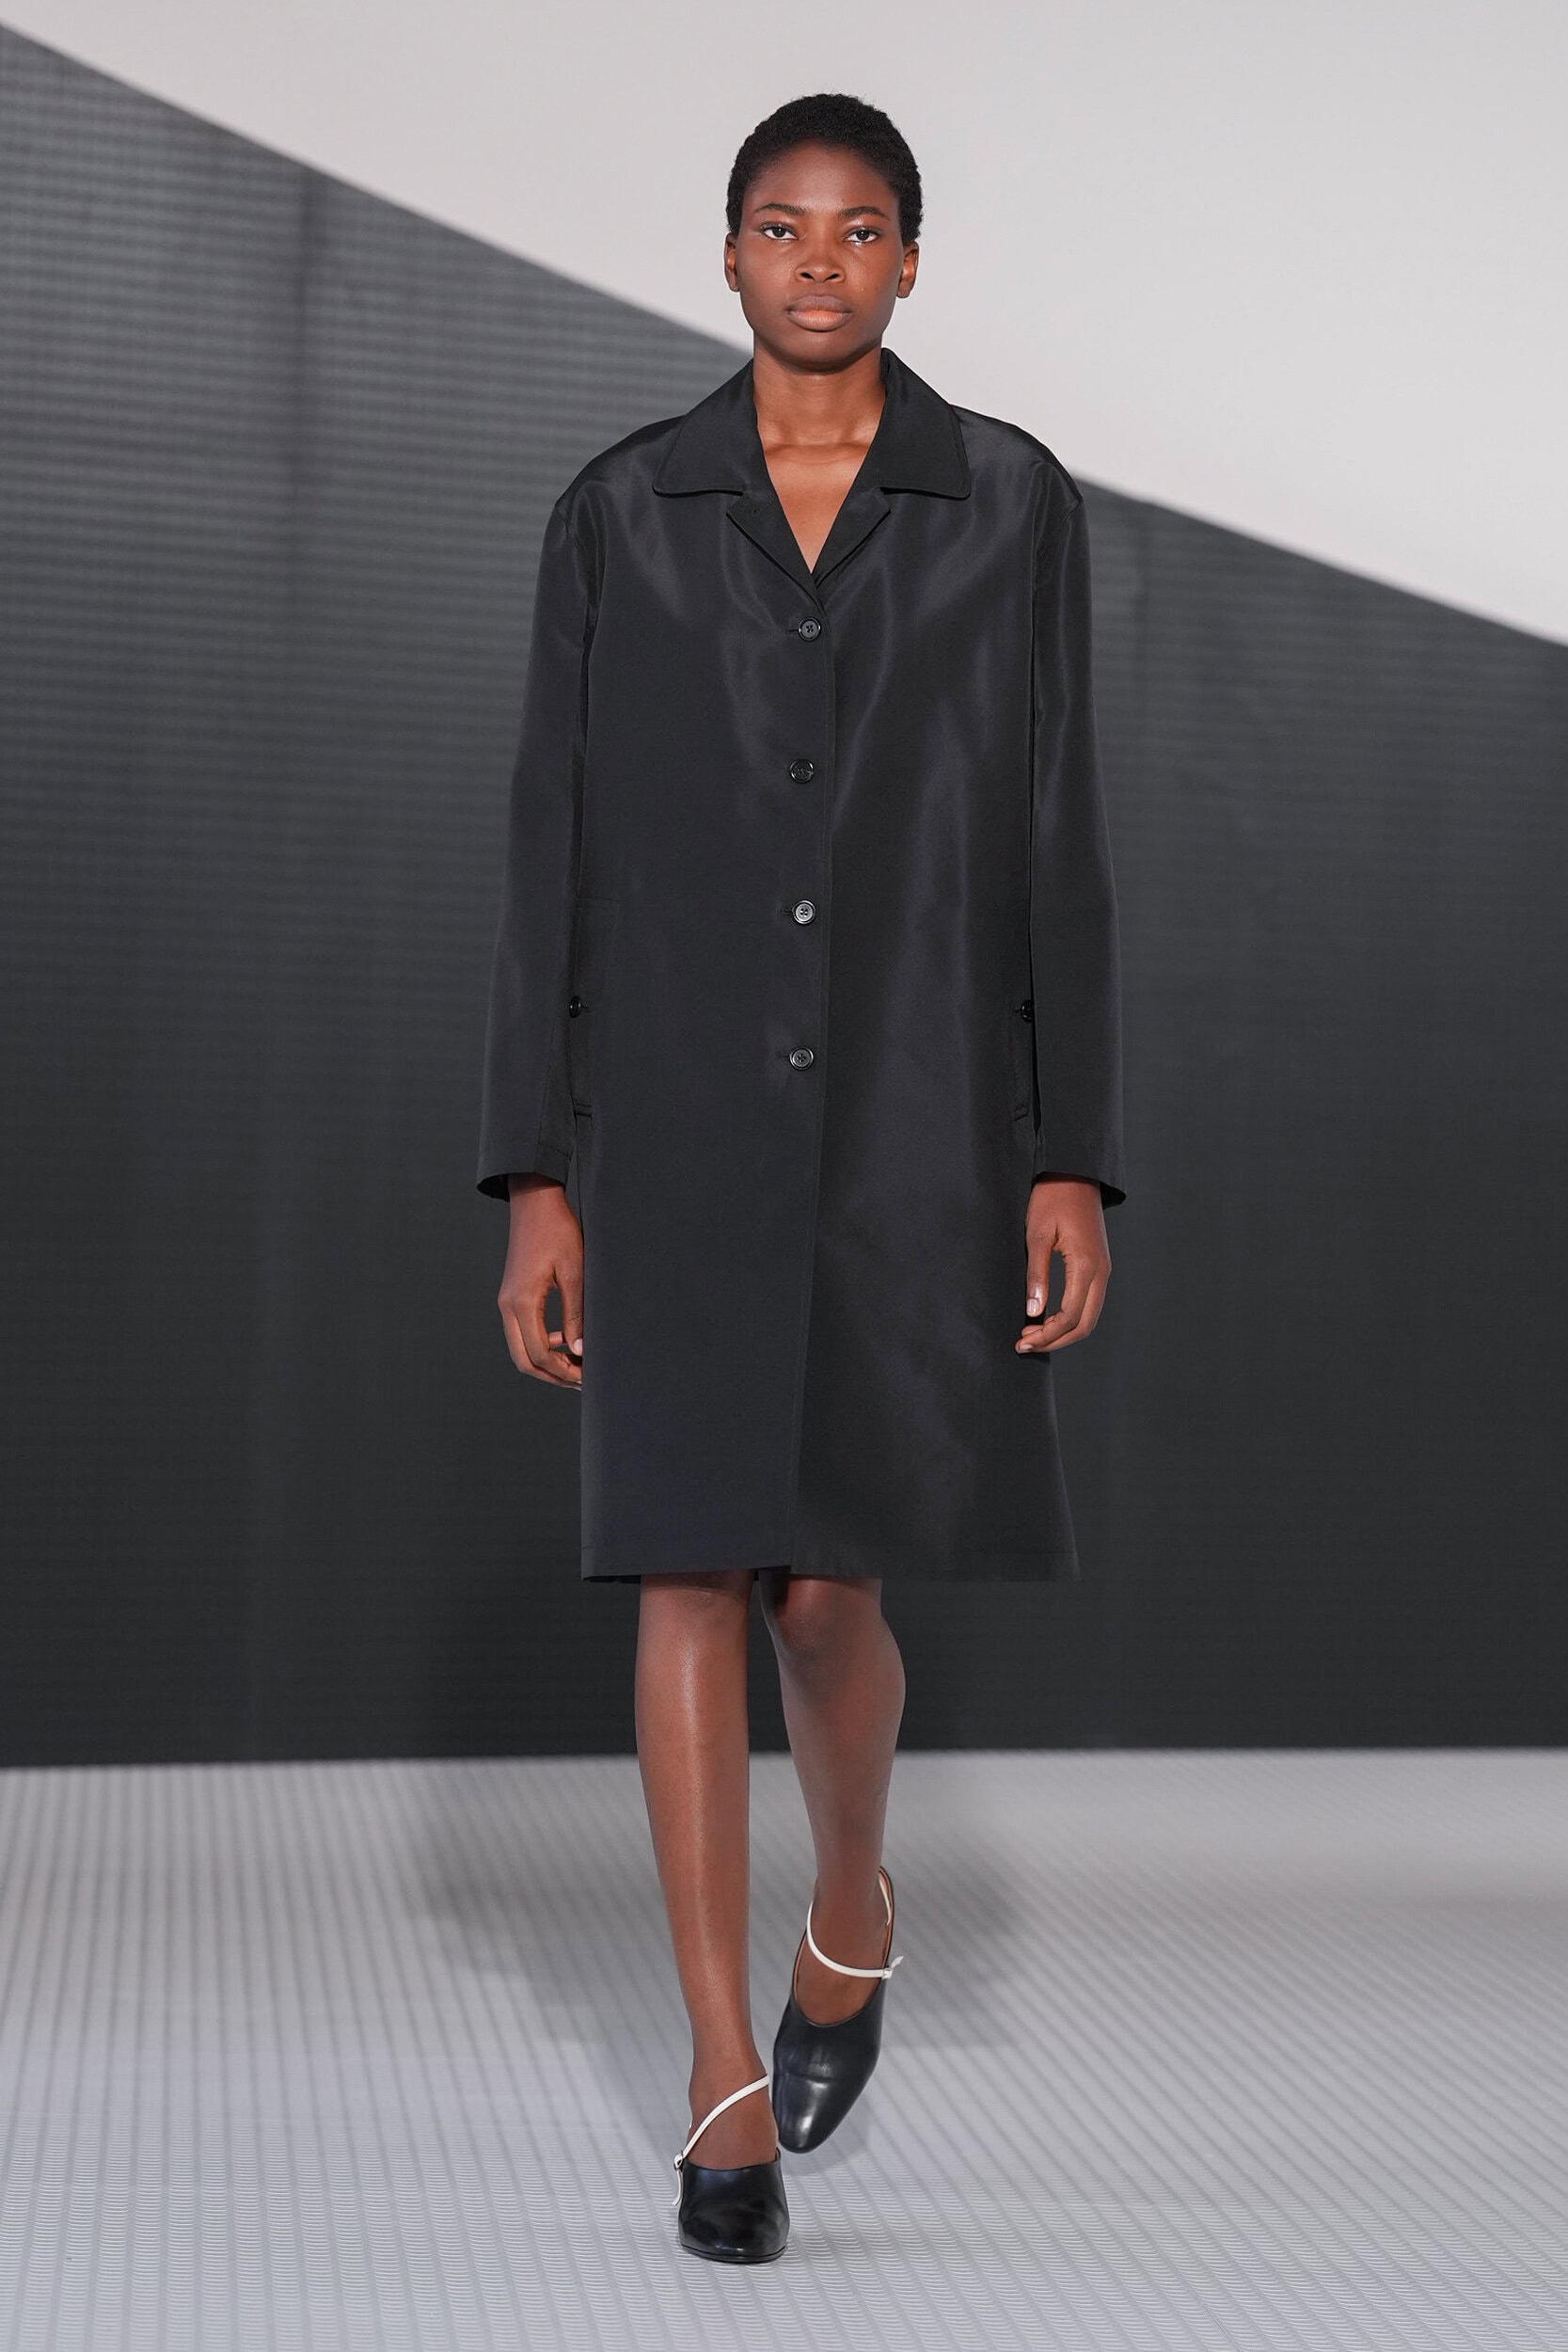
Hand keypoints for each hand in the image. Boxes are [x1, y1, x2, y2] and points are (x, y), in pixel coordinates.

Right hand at [498, 1175, 583, 1386]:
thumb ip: (576, 1314)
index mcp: (522, 1303)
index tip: (587, 1377)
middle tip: (581, 1380)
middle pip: (524, 1359)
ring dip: (547, 1361)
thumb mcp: (575, 1272)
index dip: (563, 1371)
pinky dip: (542, 1342)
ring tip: (577, 1365)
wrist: (534, 1202)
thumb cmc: (557, 1231)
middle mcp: (508, 1306)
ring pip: (521, 1347)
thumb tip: (580, 1350)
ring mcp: (507, 1301)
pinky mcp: (512, 1295)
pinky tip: (565, 1340)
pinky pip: (522, 1330)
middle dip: (552, 1375)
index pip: (539, 1354)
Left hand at [1016, 1176, 1110, 1354]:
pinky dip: (1070, 1317)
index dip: (1046, 1336)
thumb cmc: (1052, 1199)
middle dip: (1055, 1340)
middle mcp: (1101, 1272)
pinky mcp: (1099, 1265)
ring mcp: (1103, 1269)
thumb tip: (1033, 1312)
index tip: (1021, 1342)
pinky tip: (1047, 1316)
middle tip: (1025, 1343)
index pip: (1069, 1318)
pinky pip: (1089, 1302)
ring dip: (1062, 1330)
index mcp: (1086, 1266)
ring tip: (1032, 1332)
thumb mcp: (1036, 1235)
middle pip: (1084, 1325)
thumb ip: (1036, 1274)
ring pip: (1089, 1316)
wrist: (1074, 1173)